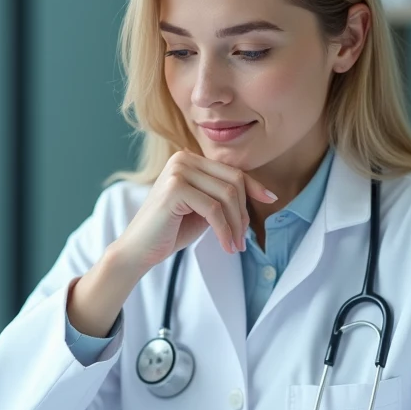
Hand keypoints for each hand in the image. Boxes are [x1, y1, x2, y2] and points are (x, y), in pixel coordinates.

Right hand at [114, 150, 276, 272]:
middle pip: (233, 181)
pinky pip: (214, 210)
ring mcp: (177, 171)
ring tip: (236, 246)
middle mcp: (182, 159)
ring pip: (226, 196)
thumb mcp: (204, 208)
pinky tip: (226, 246)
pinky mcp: (175, 189)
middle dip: (243, 213)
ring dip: (236, 225)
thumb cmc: (171, 230)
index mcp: (189, 159)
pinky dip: (224, 231)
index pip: (231, 171)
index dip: (254, 186)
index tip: (271, 199)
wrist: (139, 250)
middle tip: (243, 239)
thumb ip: (224, 196)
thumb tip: (263, 192)